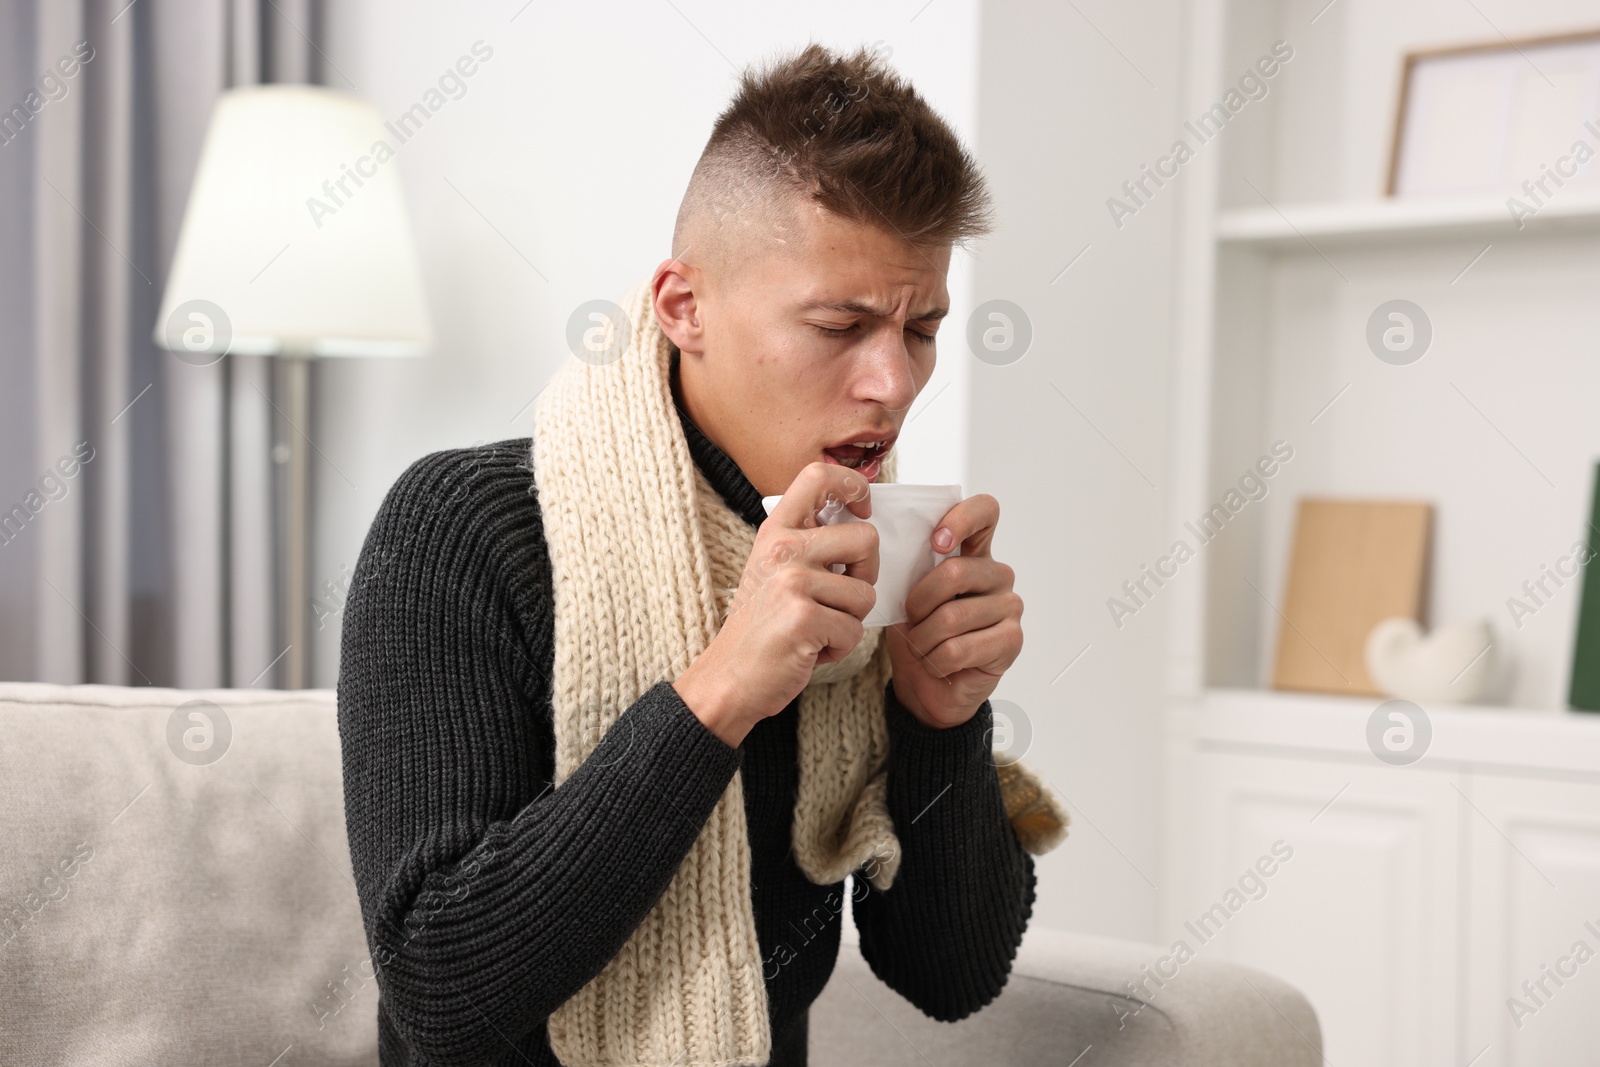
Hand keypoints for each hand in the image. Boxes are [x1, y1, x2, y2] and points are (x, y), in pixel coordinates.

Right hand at [674, 461, 879, 746]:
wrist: (729, 678)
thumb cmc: (759, 629)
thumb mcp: (772, 570)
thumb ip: (806, 543)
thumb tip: (858, 522)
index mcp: (776, 532)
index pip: (817, 476)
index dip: (853, 484)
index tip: (862, 508)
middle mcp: (783, 550)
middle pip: (866, 538)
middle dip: (866, 574)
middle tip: (841, 597)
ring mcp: (792, 582)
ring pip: (865, 593)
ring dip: (849, 621)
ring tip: (815, 628)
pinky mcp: (804, 618)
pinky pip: (854, 630)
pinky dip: (839, 648)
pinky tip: (810, 648)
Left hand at [887, 494, 1022, 728]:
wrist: (927, 688)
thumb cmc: (918, 636)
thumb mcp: (905, 598)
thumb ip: (911, 571)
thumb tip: (894, 550)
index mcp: (973, 554)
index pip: (985, 512)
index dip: (961, 519)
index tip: (936, 542)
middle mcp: (997, 576)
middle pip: (955, 572)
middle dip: (918, 603)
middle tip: (911, 620)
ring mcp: (1009, 608)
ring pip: (952, 617)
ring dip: (923, 639)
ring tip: (923, 647)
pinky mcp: (1011, 641)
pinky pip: (959, 649)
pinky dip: (934, 661)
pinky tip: (938, 664)